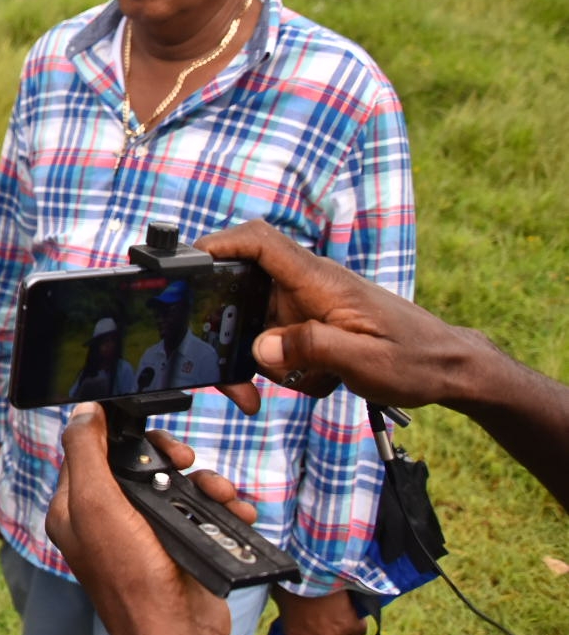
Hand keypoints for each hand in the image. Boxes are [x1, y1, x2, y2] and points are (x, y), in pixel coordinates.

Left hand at [47, 405, 250, 634]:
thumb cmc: (131, 578)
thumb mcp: (96, 506)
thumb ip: (86, 453)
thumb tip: (82, 410)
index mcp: (74, 508)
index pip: (87, 450)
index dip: (115, 433)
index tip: (142, 427)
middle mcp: (106, 519)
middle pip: (137, 462)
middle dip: (168, 456)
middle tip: (185, 460)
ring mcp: (144, 533)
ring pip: (175, 483)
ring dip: (204, 481)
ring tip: (220, 493)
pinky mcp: (179, 546)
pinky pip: (201, 510)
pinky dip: (221, 507)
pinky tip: (235, 510)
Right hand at [197, 220, 467, 407]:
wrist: (450, 367)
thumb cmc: (418, 358)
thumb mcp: (366, 360)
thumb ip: (312, 348)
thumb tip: (261, 350)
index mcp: (319, 280)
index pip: (259, 242)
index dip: (218, 244)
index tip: (185, 264)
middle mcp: (306, 286)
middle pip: (241, 290)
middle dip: (224, 330)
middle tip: (221, 374)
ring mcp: (306, 305)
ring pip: (254, 324)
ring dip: (254, 360)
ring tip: (270, 391)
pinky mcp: (309, 324)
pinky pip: (275, 342)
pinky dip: (278, 367)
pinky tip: (309, 383)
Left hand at [272, 586, 367, 634]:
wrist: (312, 570)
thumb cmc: (292, 581)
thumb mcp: (281, 599)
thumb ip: (287, 611)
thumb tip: (286, 607)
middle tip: (330, 630)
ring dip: (344, 631)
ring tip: (337, 611)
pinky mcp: (351, 626)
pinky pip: (359, 629)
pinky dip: (357, 621)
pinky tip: (350, 608)